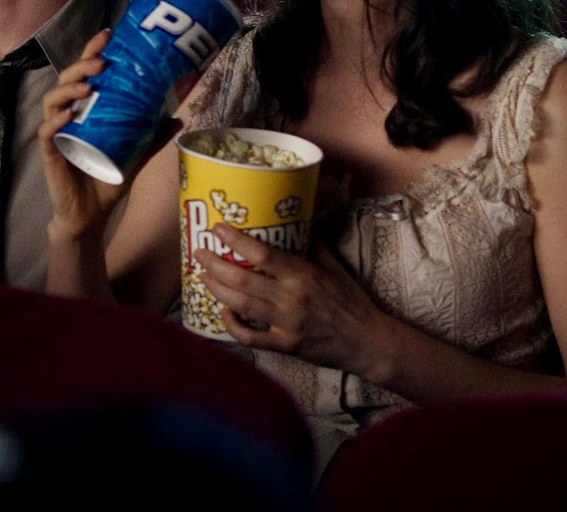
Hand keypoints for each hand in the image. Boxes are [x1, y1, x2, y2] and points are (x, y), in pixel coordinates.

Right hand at [40, 29, 182, 239]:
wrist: (91, 214)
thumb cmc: (107, 178)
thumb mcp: (136, 155)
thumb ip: (153, 137)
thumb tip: (178, 117)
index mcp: (86, 110)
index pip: (86, 73)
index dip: (92, 51)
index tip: (108, 35)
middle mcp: (68, 116)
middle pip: (67, 80)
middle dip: (82, 66)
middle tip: (101, 62)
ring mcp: (57, 134)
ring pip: (51, 101)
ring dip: (67, 90)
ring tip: (87, 88)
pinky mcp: (50, 155)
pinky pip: (45, 134)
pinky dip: (53, 124)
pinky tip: (64, 118)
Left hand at [197, 223, 391, 380]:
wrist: (367, 341)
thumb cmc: (352, 301)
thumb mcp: (335, 267)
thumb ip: (314, 245)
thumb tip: (299, 221)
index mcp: (303, 275)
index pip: (263, 255)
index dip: (236, 241)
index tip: (218, 228)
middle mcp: (291, 298)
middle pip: (243, 279)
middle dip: (215, 264)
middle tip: (199, 252)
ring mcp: (286, 324)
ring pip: (241, 305)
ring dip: (217, 289)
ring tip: (203, 276)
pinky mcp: (285, 346)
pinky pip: (250, 336)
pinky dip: (232, 324)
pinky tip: (223, 311)